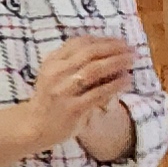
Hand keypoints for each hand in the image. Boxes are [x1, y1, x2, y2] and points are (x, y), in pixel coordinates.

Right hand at [22, 36, 132, 154]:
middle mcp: (55, 73)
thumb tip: (109, 49)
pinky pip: (98, 93)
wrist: (35, 126)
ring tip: (132, 61)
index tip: (120, 41)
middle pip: (89, 53)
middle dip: (114, 49)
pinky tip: (127, 80)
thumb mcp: (55, 74)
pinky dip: (115, 85)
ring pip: (94, 71)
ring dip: (117, 63)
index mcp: (52, 61)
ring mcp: (63, 91)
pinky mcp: (73, 109)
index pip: (80, 43)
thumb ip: (75, 61)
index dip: (103, 40)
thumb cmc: (51, 97)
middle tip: (132, 50)